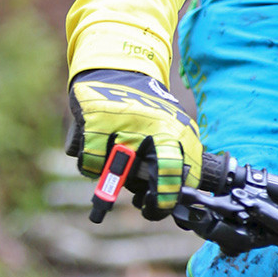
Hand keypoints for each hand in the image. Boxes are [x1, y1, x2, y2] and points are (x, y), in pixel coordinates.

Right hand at [67, 69, 202, 215]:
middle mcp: (156, 125)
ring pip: (120, 171)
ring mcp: (126, 121)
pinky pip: (93, 160)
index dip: (174, 195)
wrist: (118, 67)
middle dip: (158, 199)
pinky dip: (91, 167)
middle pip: (165, 170)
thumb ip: (173, 158)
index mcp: (178, 130)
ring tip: (114, 179)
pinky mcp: (98, 118)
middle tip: (147, 208)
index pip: (186, 170)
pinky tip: (95, 162)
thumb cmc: (146, 110)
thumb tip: (173, 200)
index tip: (166, 207)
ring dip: (115, 182)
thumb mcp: (170, 126)